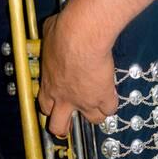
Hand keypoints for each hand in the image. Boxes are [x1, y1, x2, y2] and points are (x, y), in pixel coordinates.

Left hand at [38, 12, 117, 135]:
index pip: (45, 107)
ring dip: (95, 114)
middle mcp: (64, 98)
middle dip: (63, 127)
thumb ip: (52, 42)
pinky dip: (112, 103)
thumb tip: (54, 30)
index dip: (51, 108)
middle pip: (59, 127)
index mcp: (48, 85)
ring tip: (99, 104)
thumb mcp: (49, 36)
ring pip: (92, 120)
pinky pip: (110, 109)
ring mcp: (84, 101)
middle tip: (70, 124)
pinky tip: (112, 94)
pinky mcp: (102, 97)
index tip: (56, 105)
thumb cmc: (64, 32)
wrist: (82, 36)